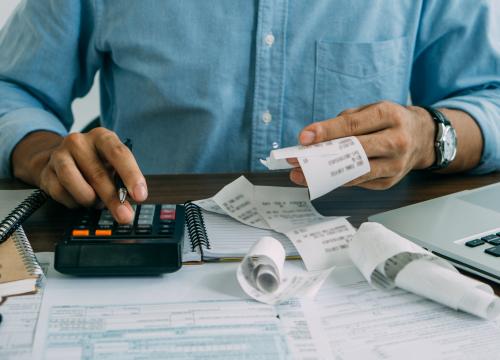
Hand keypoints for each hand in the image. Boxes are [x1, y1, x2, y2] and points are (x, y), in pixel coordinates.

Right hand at [12, 128, 146, 222]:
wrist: (60, 160)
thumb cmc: (95, 163)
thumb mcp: (112, 166)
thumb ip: (121, 183)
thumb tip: (127, 206)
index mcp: (102, 137)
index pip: (119, 154)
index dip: (131, 176)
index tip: (140, 195)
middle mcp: (79, 142)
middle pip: (98, 174)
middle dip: (113, 199)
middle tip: (124, 216)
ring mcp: (59, 155)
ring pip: (74, 183)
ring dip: (89, 200)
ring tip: (96, 203)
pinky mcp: (47, 171)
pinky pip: (60, 193)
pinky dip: (74, 202)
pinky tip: (79, 199)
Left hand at [289, 101, 436, 188]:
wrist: (423, 138)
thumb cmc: (389, 121)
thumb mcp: (371, 110)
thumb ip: (344, 121)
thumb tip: (313, 139)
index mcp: (389, 115)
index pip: (353, 125)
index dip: (326, 132)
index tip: (304, 138)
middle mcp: (396, 141)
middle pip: (354, 152)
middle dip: (322, 157)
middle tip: (297, 161)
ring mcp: (395, 165)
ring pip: (355, 173)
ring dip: (325, 176)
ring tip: (302, 175)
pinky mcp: (389, 182)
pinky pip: (358, 183)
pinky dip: (338, 181)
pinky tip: (321, 179)